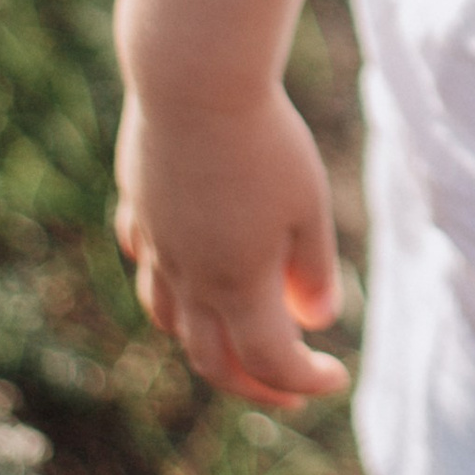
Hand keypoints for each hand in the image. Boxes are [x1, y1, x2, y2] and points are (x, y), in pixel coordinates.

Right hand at [115, 82, 347, 410]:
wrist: (193, 81)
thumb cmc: (265, 141)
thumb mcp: (308, 205)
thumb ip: (312, 269)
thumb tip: (317, 322)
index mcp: (237, 284)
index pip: (270, 360)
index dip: (304, 381)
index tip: (335, 378)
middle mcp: (189, 276)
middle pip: (212, 359)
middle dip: (254, 385)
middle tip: (289, 392)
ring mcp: (157, 244)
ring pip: (169, 318)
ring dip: (204, 342)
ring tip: (235, 340)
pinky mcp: (139, 207)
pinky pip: (148, 264)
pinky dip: (169, 286)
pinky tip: (186, 273)